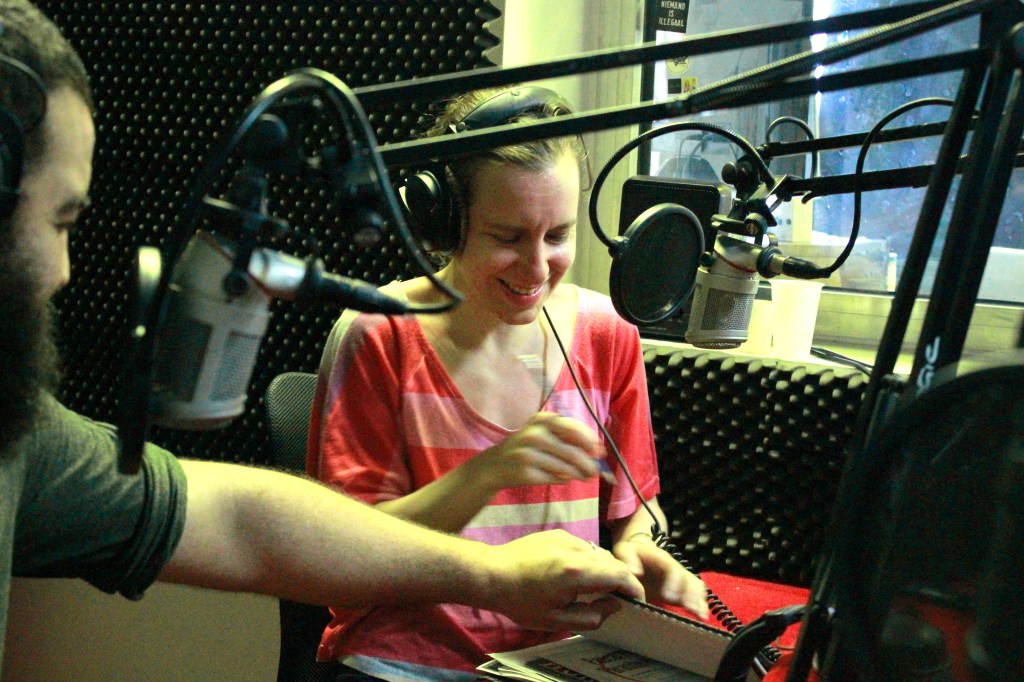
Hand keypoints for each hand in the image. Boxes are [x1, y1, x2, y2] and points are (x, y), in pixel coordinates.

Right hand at [470, 412, 606, 490]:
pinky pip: (554, 478)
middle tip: (596, 471)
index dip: (590, 441)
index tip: (601, 451)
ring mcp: (529, 454)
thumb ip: (567, 437)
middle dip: (588, 463)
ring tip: (586, 477)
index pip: (573, 429)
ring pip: (565, 468)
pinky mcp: (526, 472)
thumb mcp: (542, 433)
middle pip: (572, 452)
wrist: (494, 465)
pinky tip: (564, 478)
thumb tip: (598, 451)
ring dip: (579, 474)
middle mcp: (535, 434)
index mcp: (542, 420)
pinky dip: (564, 479)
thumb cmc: (526, 447)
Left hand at [478, 530, 644, 630]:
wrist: (492, 574)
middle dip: (619, 581)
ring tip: (589, 589)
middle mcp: (576, 549)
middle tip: (613, 599)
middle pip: (613, 562)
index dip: (634, 589)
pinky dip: (586, 561)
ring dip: (602, 570)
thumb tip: (615, 605)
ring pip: (598, 554)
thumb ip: (592, 616)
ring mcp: (567, 537)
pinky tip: (570, 575)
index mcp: (578, 571)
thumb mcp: (557, 620)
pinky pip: (583, 547)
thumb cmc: (521, 601)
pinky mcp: (557, 533)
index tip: (637, 601)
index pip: (621, 575)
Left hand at [612, 533, 708, 618]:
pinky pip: (696, 594)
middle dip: (690, 594)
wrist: (640, 552)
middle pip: (688, 579)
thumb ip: (628, 559)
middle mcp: (674, 567)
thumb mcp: (625, 551)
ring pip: (695, 586)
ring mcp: (680, 578)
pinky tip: (701, 618)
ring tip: (700, 616)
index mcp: (661, 558)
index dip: (674, 582)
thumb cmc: (631, 553)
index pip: (672, 568)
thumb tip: (635, 572)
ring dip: (698, 600)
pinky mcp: (681, 589)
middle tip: (690, 609)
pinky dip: (700, 604)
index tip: (669, 597)